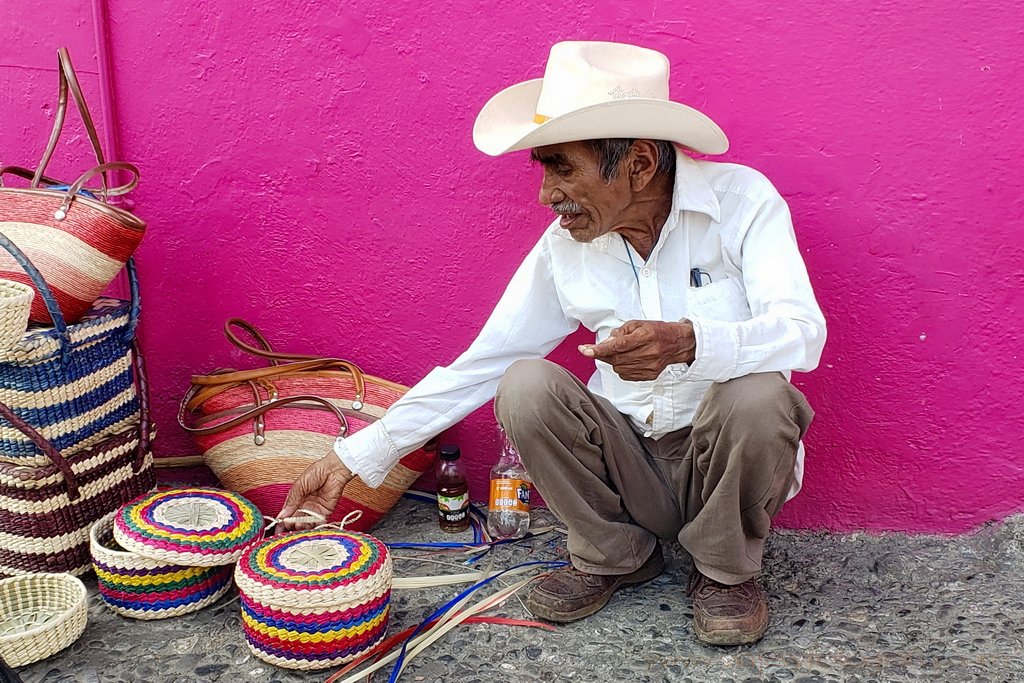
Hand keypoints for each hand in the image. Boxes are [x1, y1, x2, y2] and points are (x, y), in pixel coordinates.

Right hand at [277, 454, 353, 531]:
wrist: (333, 470)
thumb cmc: (317, 473)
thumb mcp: (299, 486)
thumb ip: (292, 500)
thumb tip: (282, 514)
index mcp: (297, 499)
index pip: (287, 514)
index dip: (282, 521)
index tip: (277, 528)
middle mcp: (305, 506)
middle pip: (296, 520)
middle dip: (291, 525)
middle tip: (287, 526)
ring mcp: (315, 510)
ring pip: (306, 523)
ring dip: (301, 526)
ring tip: (297, 525)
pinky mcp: (325, 512)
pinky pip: (318, 522)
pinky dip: (312, 526)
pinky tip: (306, 525)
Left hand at [578, 320, 695, 380]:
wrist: (678, 344)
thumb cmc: (657, 331)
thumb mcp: (638, 324)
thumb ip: (620, 333)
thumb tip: (605, 343)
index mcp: (645, 336)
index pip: (618, 345)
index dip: (599, 349)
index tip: (584, 350)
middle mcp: (648, 352)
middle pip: (616, 358)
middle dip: (603, 354)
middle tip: (600, 348)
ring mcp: (649, 366)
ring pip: (618, 368)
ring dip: (614, 360)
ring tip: (623, 352)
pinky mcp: (649, 375)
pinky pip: (626, 375)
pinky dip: (622, 367)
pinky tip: (629, 359)